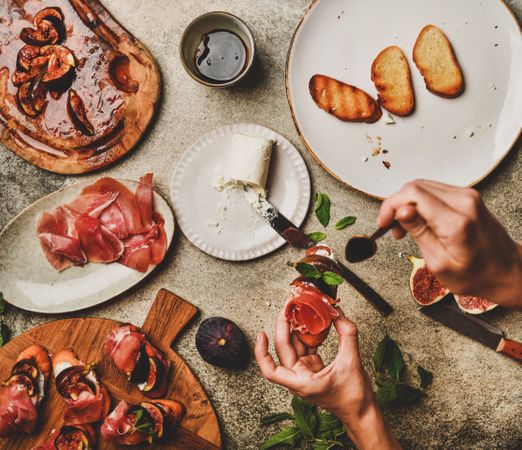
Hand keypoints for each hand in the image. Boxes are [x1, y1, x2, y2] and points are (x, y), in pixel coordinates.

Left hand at [255, 309, 400, 449]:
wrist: (361, 412)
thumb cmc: (354, 397)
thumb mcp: (352, 361)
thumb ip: (346, 334)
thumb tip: (337, 313)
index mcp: (302, 383)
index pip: (271, 371)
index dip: (262, 353)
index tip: (261, 335)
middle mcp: (299, 378)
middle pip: (284, 349)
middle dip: (284, 326)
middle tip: (288, 307)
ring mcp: (305, 372)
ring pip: (294, 346)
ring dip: (296, 327)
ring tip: (299, 309)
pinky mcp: (312, 368)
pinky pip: (305, 347)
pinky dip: (308, 334)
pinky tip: (312, 322)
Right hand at [378, 180, 521, 308]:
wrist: (507, 271)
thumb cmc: (477, 274)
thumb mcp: (440, 264)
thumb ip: (419, 233)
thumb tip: (402, 211)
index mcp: (456, 221)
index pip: (412, 194)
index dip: (391, 205)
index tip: (383, 222)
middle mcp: (464, 202)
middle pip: (415, 186)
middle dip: (396, 205)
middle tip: (391, 228)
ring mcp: (467, 196)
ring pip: (422, 186)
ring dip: (406, 204)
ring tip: (403, 228)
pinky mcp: (467, 197)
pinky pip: (434, 191)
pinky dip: (419, 203)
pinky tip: (417, 221)